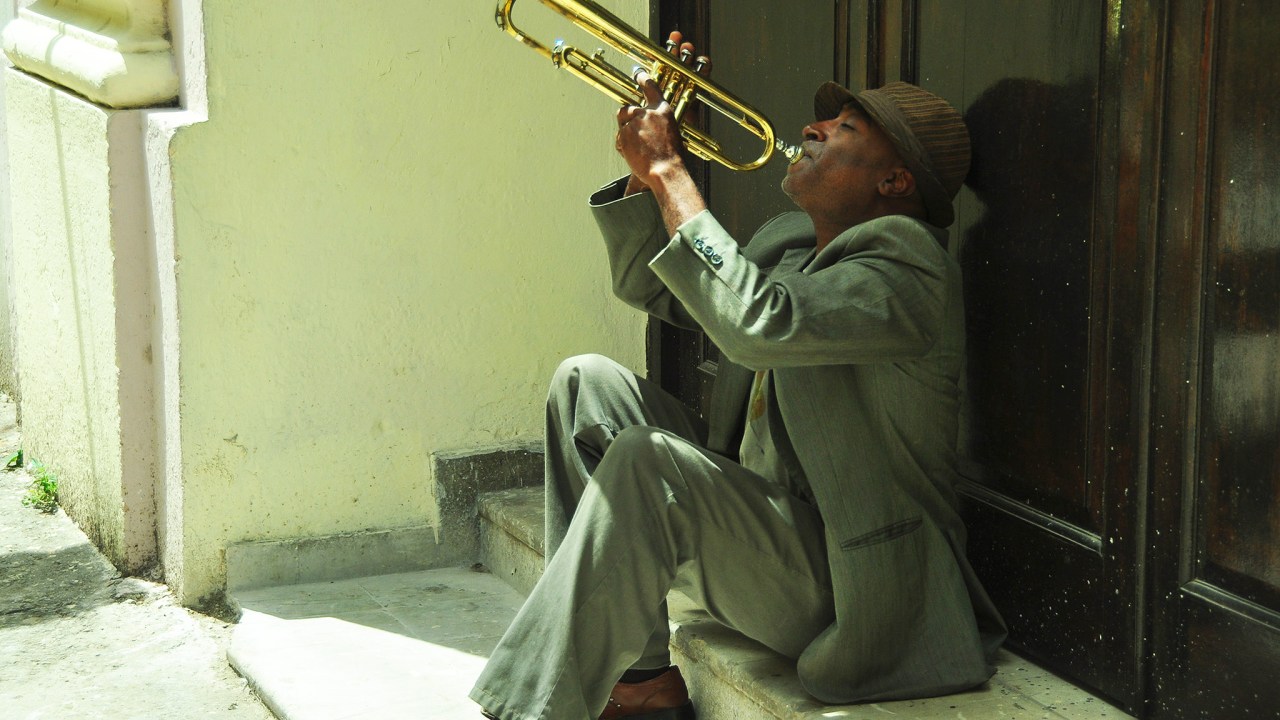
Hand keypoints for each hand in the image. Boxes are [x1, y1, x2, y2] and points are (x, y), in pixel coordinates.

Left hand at [620, 31, 711, 194]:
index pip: (650, 87)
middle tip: (633, 134)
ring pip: (622, 123)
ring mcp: (635, 122)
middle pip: (628, 108)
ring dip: (625, 133)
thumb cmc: (672, 157)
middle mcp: (648, 112)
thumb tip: (646, 124)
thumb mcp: (671, 132)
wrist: (666, 171)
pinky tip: (634, 154)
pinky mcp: (624, 133)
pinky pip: (619, 137)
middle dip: (627, 119)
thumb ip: (657, 123)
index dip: (642, 78)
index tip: (637, 72)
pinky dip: (624, 146)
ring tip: (638, 148)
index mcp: (663, 110)